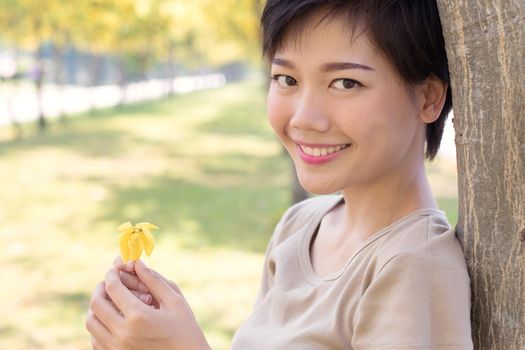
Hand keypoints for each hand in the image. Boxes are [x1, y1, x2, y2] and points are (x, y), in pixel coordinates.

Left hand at [86, 260, 210, 349]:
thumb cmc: (185, 329)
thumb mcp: (174, 301)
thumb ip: (154, 280)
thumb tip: (137, 263)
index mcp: (138, 317)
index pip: (113, 288)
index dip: (111, 274)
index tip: (114, 269)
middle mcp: (123, 334)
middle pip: (96, 304)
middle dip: (101, 287)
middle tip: (110, 282)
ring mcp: (117, 348)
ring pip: (91, 322)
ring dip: (97, 307)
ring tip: (110, 300)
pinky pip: (95, 339)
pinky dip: (99, 325)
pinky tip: (113, 319)